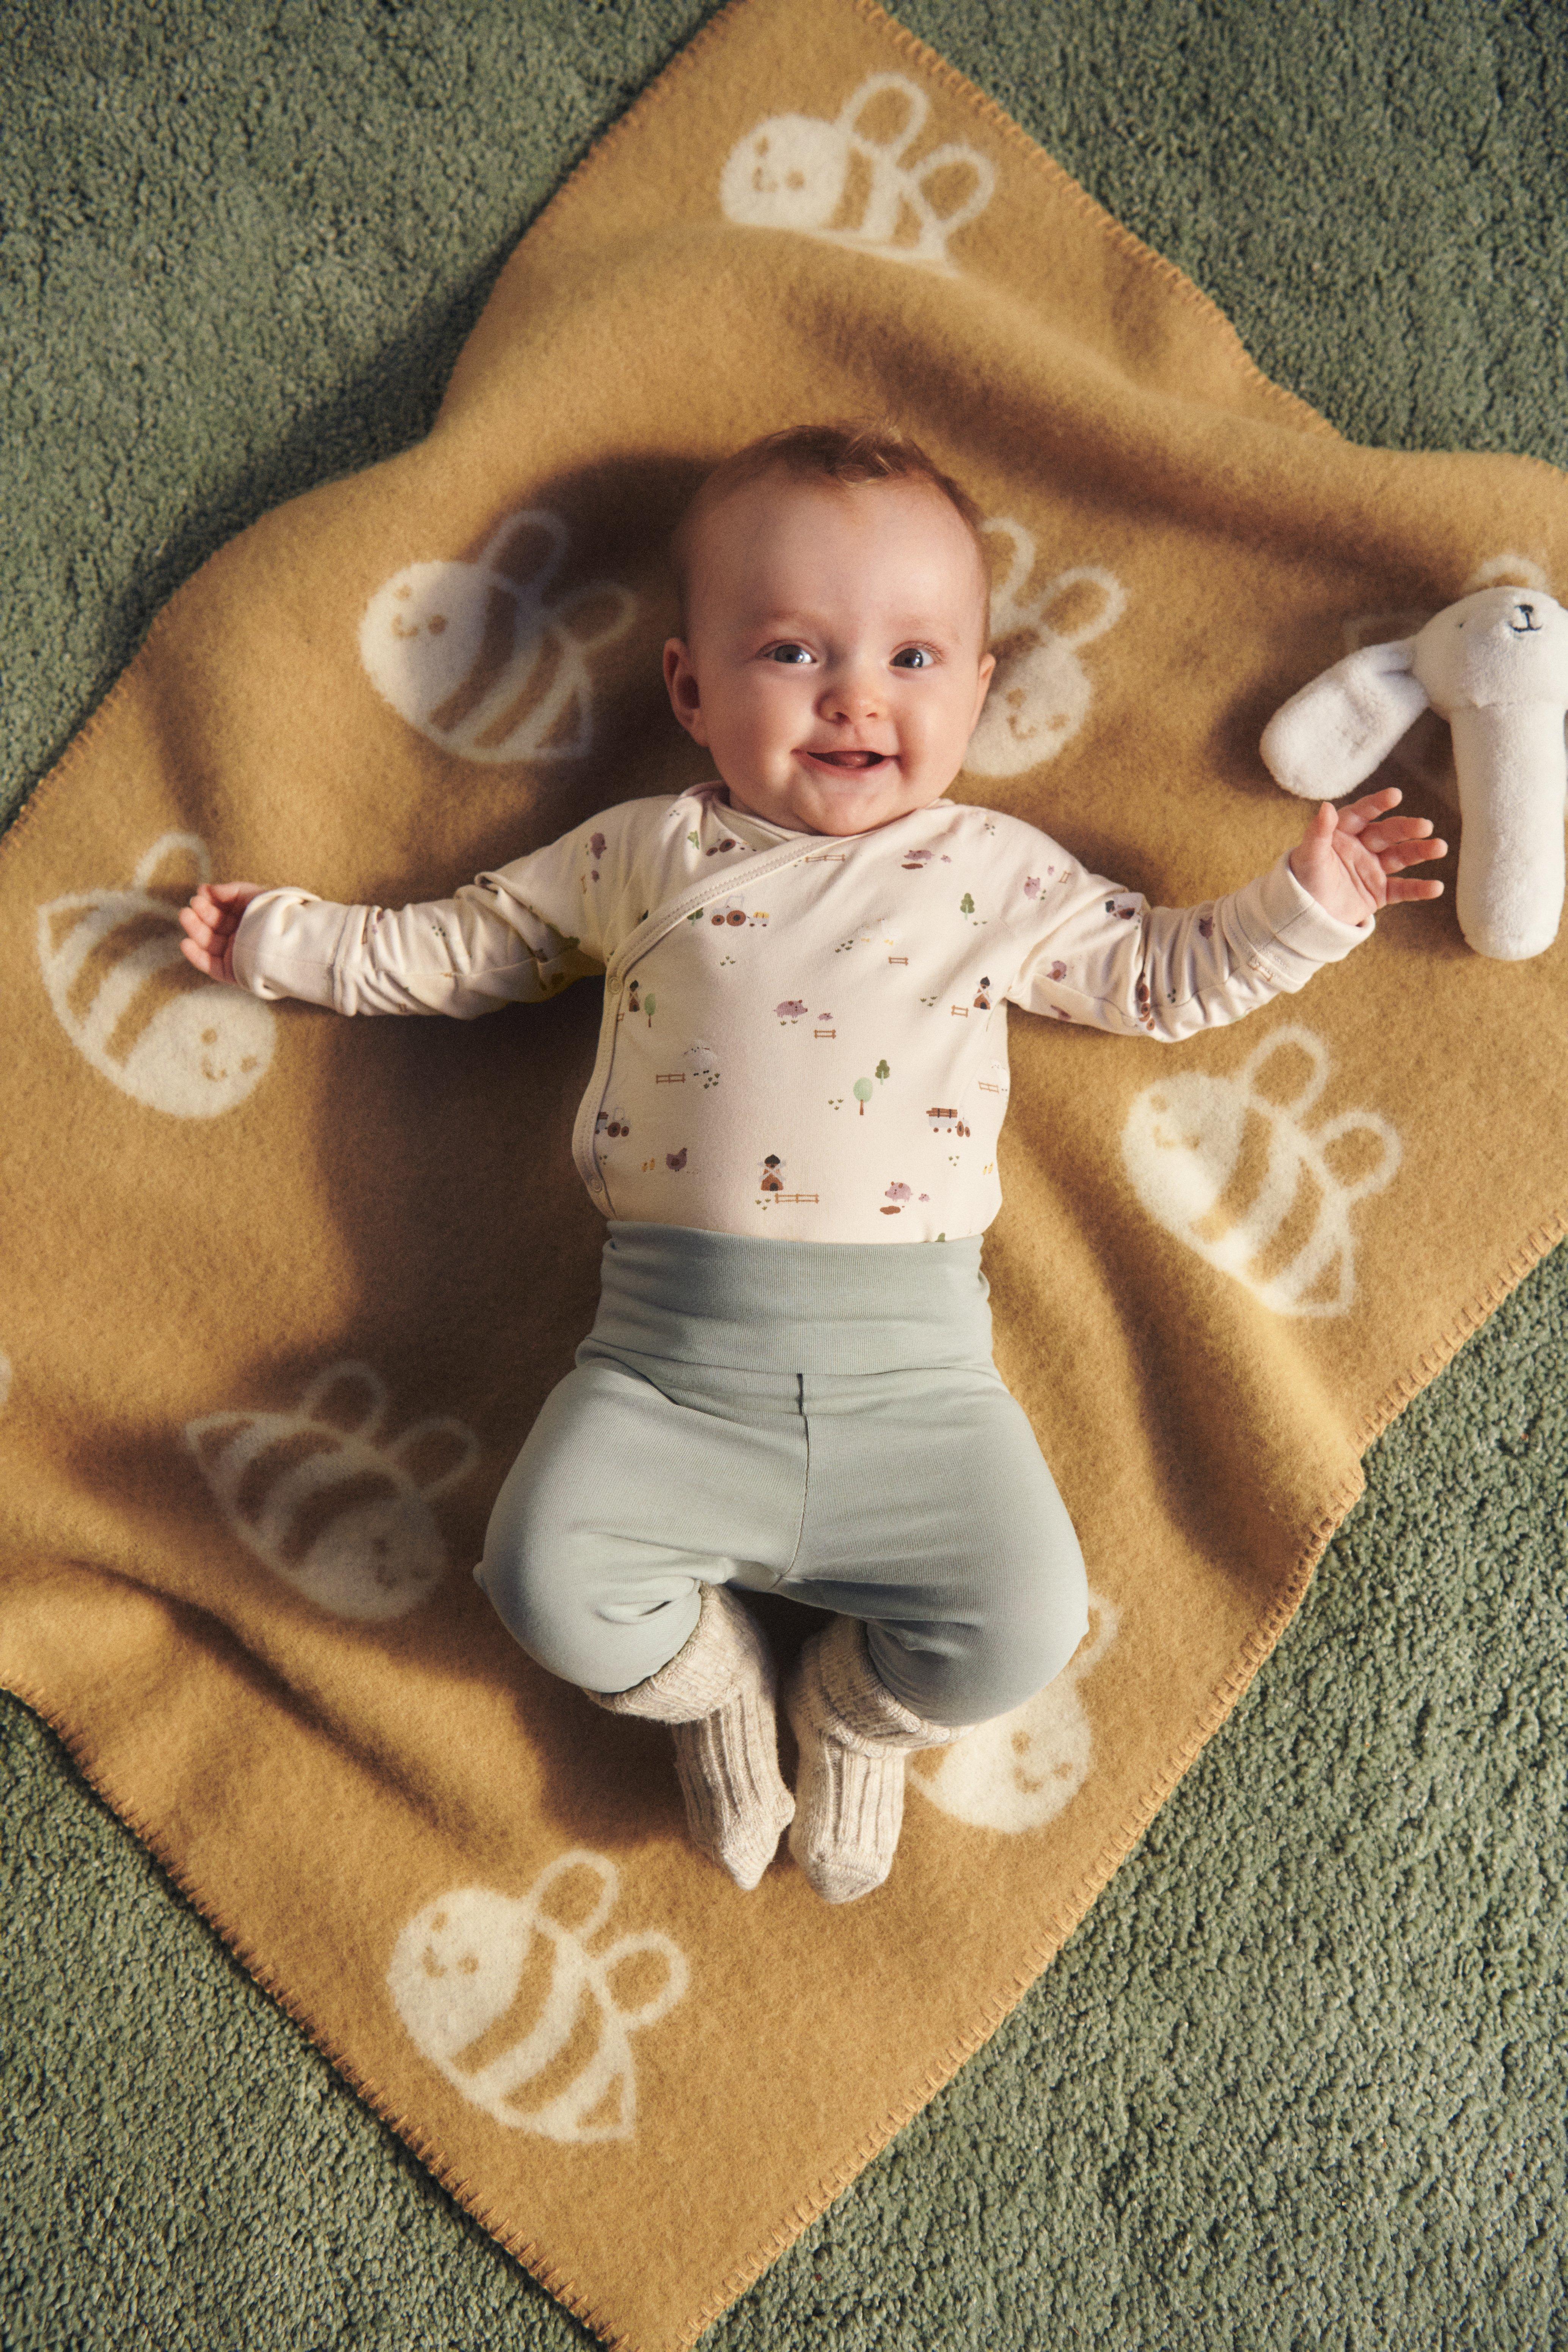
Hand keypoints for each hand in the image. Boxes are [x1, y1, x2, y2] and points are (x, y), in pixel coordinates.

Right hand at [178, 881, 268, 984]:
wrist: (291, 941)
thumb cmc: (277, 915)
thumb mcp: (256, 895)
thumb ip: (231, 890)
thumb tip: (206, 889)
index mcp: (245, 920)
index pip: (221, 912)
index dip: (209, 902)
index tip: (201, 893)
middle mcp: (239, 938)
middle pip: (213, 926)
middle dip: (200, 914)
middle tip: (192, 904)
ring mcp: (235, 955)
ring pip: (208, 944)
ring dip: (194, 930)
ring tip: (185, 915)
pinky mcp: (232, 972)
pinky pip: (210, 966)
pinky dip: (196, 956)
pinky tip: (186, 943)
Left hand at [1288, 789, 1446, 926]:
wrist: (1304, 918)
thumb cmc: (1302, 881)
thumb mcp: (1308, 856)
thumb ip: (1318, 832)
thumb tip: (1326, 806)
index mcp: (1343, 832)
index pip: (1362, 813)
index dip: (1378, 804)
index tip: (1395, 795)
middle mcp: (1362, 846)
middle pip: (1388, 833)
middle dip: (1407, 829)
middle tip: (1425, 826)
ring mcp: (1373, 868)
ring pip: (1401, 857)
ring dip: (1421, 851)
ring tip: (1440, 847)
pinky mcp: (1380, 892)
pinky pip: (1403, 889)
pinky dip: (1419, 889)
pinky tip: (1437, 887)